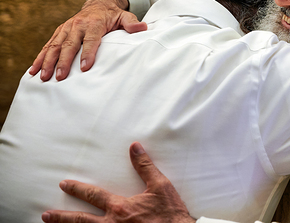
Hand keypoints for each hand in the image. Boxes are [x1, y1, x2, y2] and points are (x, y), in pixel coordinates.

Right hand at [29, 0, 147, 80]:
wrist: (99, 4)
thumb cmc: (113, 16)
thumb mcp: (125, 17)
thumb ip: (132, 23)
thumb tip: (142, 28)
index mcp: (93, 23)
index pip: (91, 40)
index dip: (88, 53)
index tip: (85, 67)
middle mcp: (77, 25)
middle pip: (69, 44)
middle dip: (63, 61)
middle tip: (60, 77)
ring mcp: (66, 28)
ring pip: (54, 46)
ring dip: (47, 62)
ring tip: (43, 77)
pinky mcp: (59, 32)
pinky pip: (47, 45)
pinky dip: (40, 58)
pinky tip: (33, 71)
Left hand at [41, 142, 194, 222]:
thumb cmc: (170, 212)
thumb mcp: (160, 186)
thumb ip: (145, 166)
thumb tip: (134, 147)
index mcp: (120, 208)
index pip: (93, 195)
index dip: (77, 189)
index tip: (64, 185)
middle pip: (81, 220)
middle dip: (62, 216)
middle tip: (46, 215)